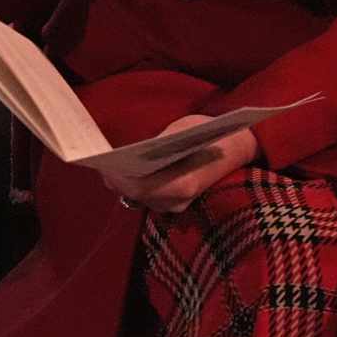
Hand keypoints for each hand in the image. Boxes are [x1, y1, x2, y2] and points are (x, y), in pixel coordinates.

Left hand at [100, 116, 260, 214]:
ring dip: (123, 182)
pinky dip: (133, 185)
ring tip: (109, 164)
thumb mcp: (181, 131)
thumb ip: (156, 145)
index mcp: (182, 184)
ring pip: (139, 198)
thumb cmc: (209, 134)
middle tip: (100, 161)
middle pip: (136, 195)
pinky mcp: (174, 202)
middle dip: (116, 178)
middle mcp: (177, 201)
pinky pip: (147, 197)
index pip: (140, 188)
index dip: (118, 177)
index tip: (104, 164)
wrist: (236, 147)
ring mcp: (177, 205)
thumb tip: (130, 153)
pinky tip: (124, 170)